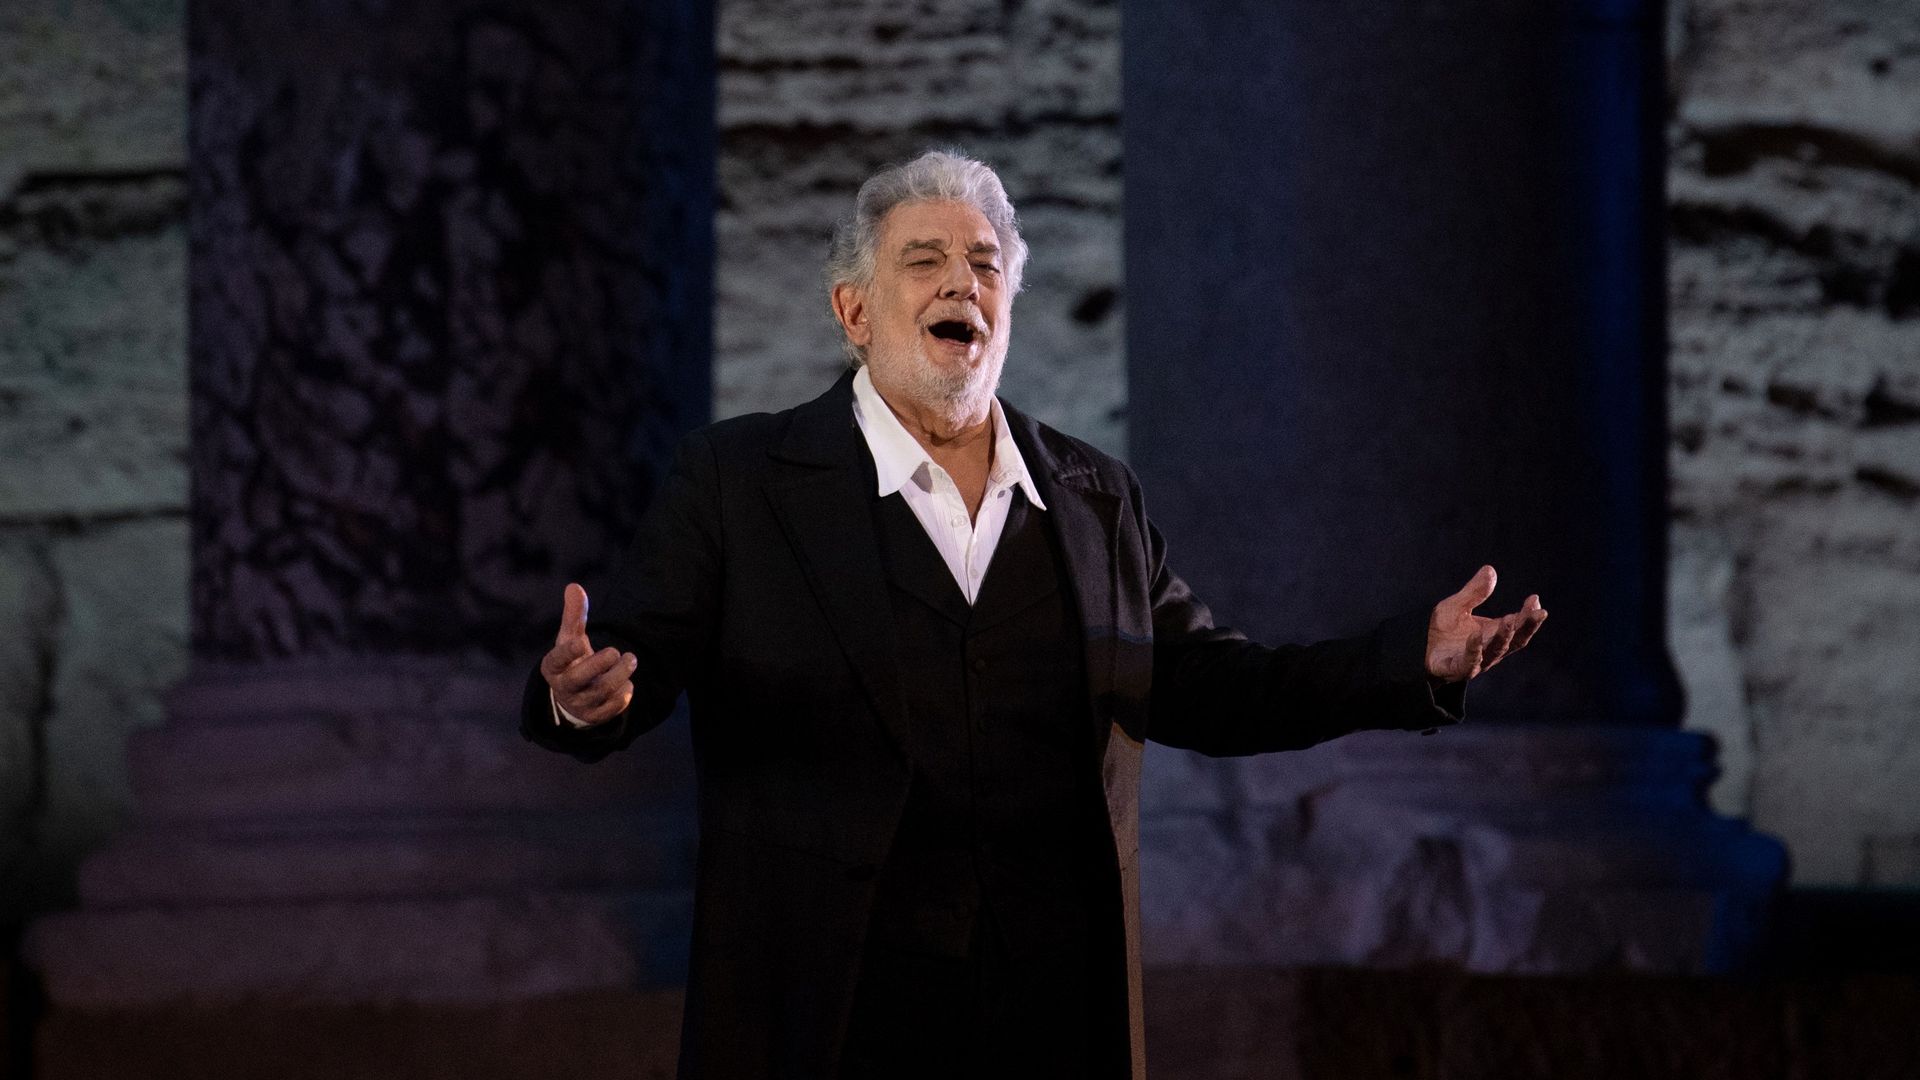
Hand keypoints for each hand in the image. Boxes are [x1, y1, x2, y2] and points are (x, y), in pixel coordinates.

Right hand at [540, 583, 636, 724]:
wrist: (575, 696)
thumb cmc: (574, 660)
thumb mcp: (571, 637)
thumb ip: (574, 615)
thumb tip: (574, 586)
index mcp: (553, 667)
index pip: (557, 660)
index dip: (568, 652)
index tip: (581, 642)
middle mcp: (563, 687)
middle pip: (578, 680)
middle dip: (598, 666)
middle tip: (616, 651)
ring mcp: (580, 703)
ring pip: (600, 693)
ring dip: (618, 676)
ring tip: (631, 660)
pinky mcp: (596, 716)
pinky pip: (611, 709)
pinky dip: (623, 696)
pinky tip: (628, 684)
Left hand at [1425, 565, 1546, 682]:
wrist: (1418, 651)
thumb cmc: (1443, 630)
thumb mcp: (1457, 606)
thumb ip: (1474, 592)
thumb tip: (1490, 569)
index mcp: (1494, 634)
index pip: (1518, 626)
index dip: (1529, 615)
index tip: (1535, 599)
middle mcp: (1490, 650)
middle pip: (1515, 640)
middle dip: (1526, 626)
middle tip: (1538, 612)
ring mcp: (1476, 662)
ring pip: (1495, 651)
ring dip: (1504, 636)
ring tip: (1510, 619)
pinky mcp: (1457, 669)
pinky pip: (1469, 662)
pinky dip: (1474, 649)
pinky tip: (1476, 635)